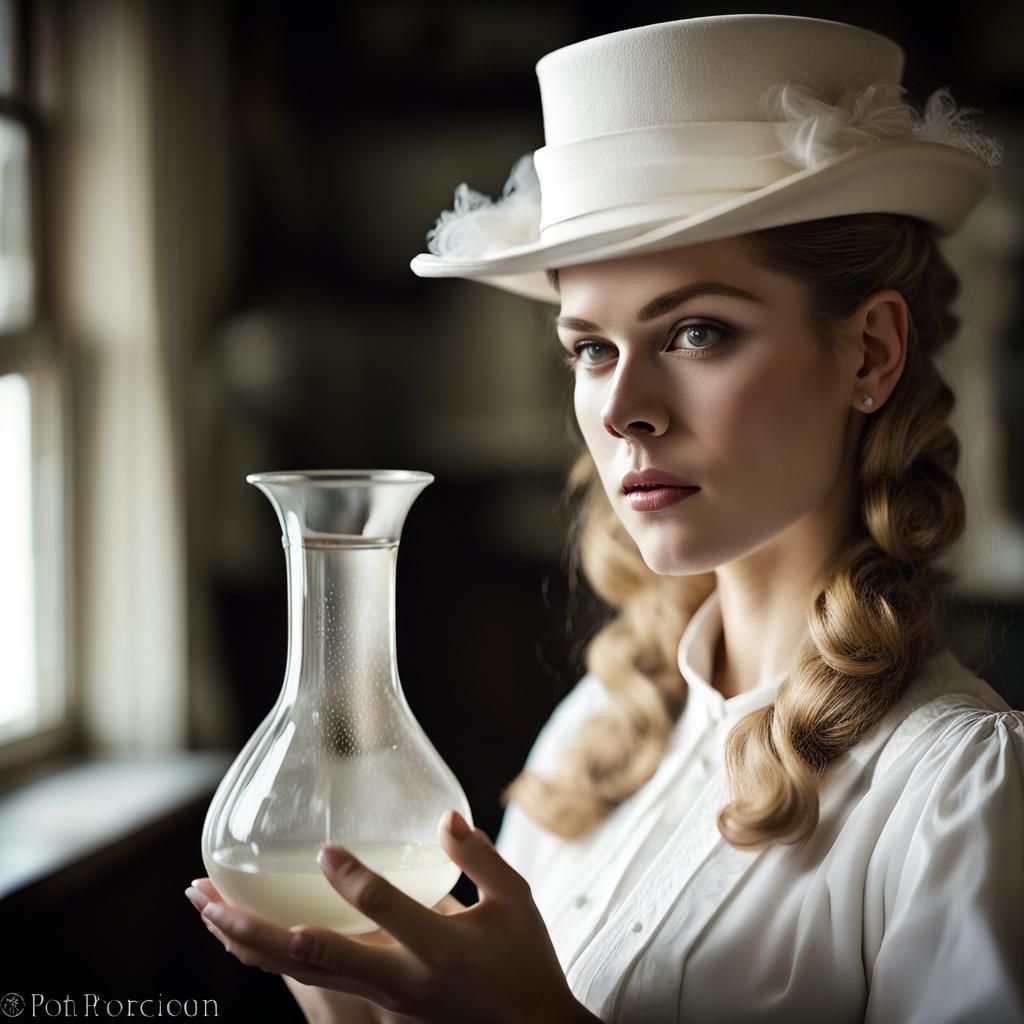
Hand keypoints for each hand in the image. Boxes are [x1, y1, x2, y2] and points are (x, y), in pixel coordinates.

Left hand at [184, 811, 597, 1023]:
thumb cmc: (525, 965)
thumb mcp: (516, 902)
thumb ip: (479, 856)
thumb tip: (443, 815)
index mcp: (440, 950)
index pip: (384, 914)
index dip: (352, 881)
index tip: (326, 849)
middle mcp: (399, 982)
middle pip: (311, 956)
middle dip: (251, 923)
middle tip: (205, 892)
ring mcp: (380, 1003)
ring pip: (296, 975)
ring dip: (246, 939)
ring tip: (206, 906)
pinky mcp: (371, 1011)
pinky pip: (306, 984)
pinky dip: (269, 957)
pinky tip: (246, 932)